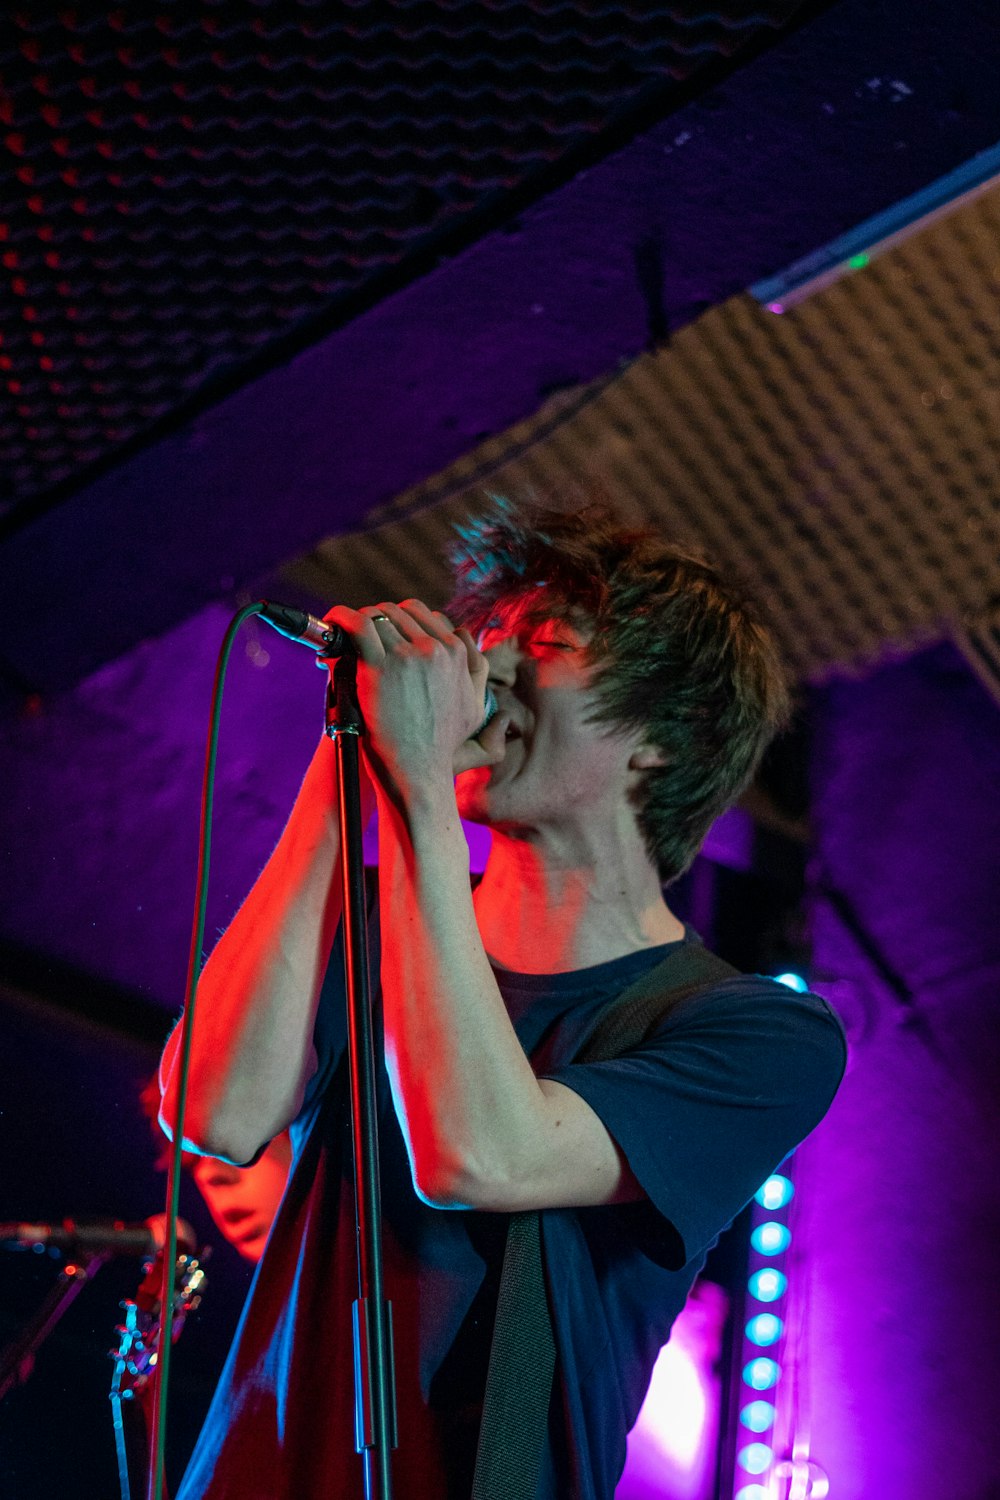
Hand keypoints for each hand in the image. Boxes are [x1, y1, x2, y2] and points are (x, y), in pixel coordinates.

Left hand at [321, 599, 507, 796]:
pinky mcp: (378, 667)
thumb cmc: (442, 745)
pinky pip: (358, 626)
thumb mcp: (475, 707)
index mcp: (457, 653)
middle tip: (361, 638)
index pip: (423, 614)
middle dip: (378, 620)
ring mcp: (406, 656)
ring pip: (377, 617)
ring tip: (345, 639)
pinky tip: (333, 623)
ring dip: (358, 624)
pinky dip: (341, 619)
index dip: (400, 620)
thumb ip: (476, 670)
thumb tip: (463, 633)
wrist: (418, 771)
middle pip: (397, 612)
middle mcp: (434, 649)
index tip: (385, 632)